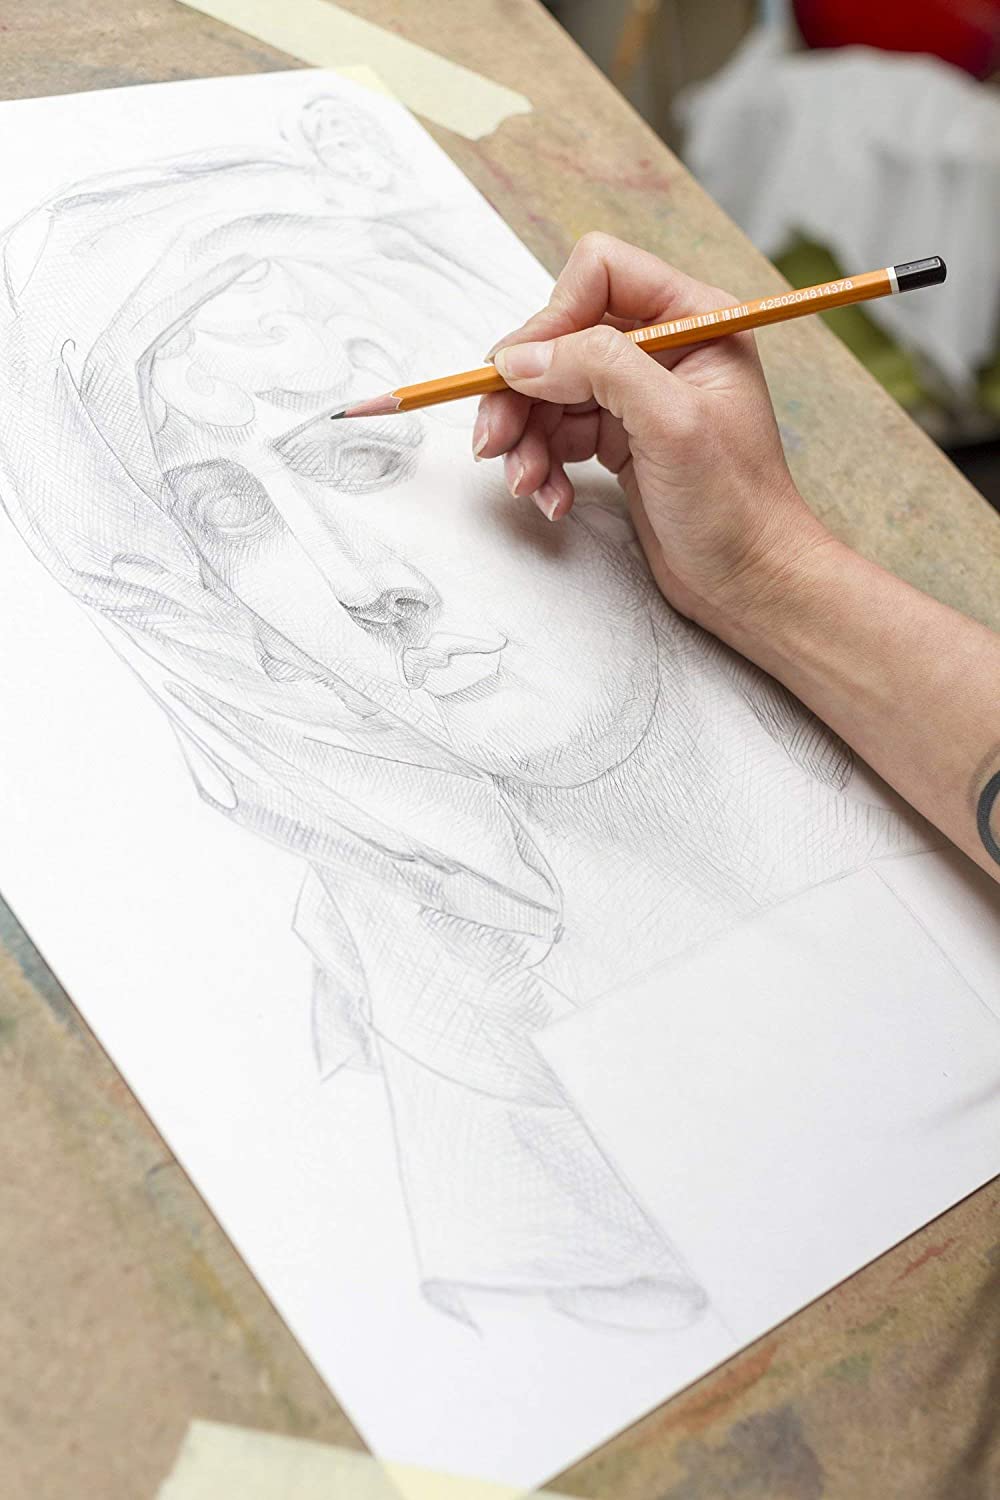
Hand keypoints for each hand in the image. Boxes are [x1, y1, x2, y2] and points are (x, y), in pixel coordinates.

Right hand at [472, 233, 830, 634]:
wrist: (751, 583)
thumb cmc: (736, 506)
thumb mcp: (672, 423)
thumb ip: (601, 369)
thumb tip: (522, 357)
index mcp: (693, 319)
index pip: (598, 274)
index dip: (552, 320)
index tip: (521, 374)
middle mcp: (662, 349)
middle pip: (561, 338)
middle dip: (521, 390)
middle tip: (493, 441)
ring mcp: (637, 396)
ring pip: (549, 390)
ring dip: (524, 437)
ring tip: (526, 485)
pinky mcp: (619, 441)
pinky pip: (556, 434)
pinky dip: (542, 465)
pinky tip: (552, 500)